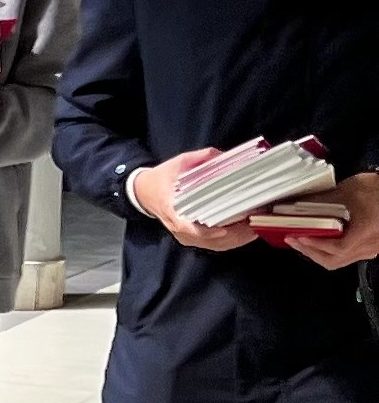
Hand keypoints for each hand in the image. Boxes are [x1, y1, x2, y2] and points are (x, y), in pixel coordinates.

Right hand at [131, 153, 264, 252]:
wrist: (145, 193)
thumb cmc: (162, 179)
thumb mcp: (179, 163)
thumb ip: (201, 159)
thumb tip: (224, 157)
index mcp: (172, 209)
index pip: (188, 227)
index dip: (207, 232)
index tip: (225, 229)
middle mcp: (179, 228)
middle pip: (210, 240)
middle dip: (235, 234)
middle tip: (255, 222)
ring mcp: (187, 237)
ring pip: (216, 245)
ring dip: (238, 239)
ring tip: (257, 226)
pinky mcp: (194, 239)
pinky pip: (217, 245)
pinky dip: (234, 240)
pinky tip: (248, 231)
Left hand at [282, 171, 378, 271]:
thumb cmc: (377, 189)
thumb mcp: (349, 190)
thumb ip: (323, 199)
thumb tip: (297, 204)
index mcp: (366, 232)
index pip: (338, 248)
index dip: (316, 245)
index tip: (299, 236)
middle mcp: (370, 246)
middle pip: (335, 260)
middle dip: (310, 252)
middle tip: (292, 240)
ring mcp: (371, 249)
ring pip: (340, 261)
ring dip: (318, 252)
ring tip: (301, 240)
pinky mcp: (369, 247)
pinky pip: (346, 256)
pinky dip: (329, 251)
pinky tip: (319, 240)